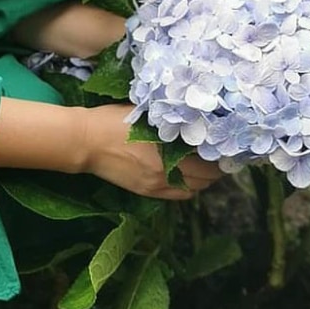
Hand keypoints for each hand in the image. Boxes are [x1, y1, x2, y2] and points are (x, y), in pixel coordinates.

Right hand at [78, 104, 219, 200]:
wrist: (85, 141)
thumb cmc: (113, 120)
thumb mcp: (145, 113)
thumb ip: (170, 119)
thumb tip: (195, 118)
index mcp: (168, 149)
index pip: (209, 160)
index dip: (221, 154)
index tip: (224, 144)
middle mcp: (166, 171)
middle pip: (207, 178)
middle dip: (215, 167)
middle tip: (217, 154)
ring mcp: (156, 184)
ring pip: (194, 189)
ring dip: (203, 179)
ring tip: (203, 166)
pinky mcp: (146, 192)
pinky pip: (178, 195)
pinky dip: (189, 187)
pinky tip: (186, 176)